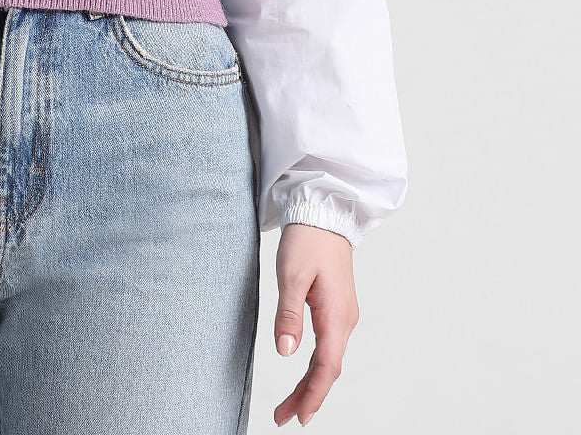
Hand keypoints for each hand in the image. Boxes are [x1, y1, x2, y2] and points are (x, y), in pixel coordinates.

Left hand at [272, 223, 359, 425]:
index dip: (312, 394)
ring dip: (310, 383)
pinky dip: (315, 366)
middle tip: (284, 418)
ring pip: (328, 359)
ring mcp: (342, 315)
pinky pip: (327, 346)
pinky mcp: (336, 308)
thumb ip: (288, 314)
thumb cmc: (307, 240)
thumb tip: (285, 352)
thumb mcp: (291, 274)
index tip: (297, 417)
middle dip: (308, 396)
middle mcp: (345, 320)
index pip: (326, 366)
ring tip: (289, 405)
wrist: (324, 214)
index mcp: (336, 315)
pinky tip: (304, 374)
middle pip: (328, 369)